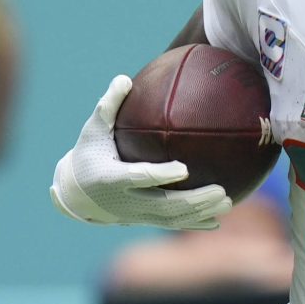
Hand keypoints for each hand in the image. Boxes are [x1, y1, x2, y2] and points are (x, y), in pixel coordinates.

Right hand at [50, 74, 232, 229]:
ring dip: (200, 212)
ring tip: (228, 201)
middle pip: (163, 205)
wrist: (76, 195)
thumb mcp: (93, 130)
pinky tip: (217, 221)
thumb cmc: (88, 155)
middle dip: (193, 200)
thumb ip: (108, 106)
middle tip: (220, 190)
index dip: (161, 174)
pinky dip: (194, 224)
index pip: (140, 177)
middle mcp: (126, 202)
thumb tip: (125, 78)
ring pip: (172, 218)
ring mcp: (136, 215)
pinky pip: (171, 225)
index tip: (184, 168)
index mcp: (112, 178)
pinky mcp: (143, 221)